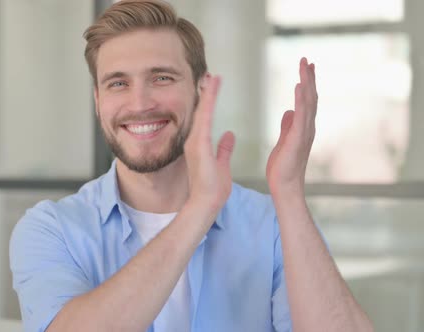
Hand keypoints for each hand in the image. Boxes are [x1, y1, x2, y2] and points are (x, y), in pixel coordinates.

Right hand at [184, 75, 235, 215]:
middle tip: (209, 74)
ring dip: (207, 93)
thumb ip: (224, 148)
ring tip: (212, 76)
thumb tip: (229, 135)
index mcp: (200, 144)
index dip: (208, 101)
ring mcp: (195, 142)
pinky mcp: (199, 145)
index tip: (212, 86)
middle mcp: (194, 140)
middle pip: (200, 111)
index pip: (205, 118)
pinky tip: (212, 90)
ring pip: (201, 111)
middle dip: (205, 92)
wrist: (205, 203)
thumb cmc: (213, 189)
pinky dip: (208, 103)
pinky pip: (205, 118)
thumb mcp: (222, 164)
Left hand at [266, 57, 317, 196]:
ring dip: (307, 82)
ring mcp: (304, 132)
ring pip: (308, 102)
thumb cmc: (283, 167)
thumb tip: (288, 111)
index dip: (306, 84)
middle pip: (310, 97)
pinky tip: (299, 85)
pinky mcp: (297, 138)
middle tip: (307, 60)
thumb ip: (288, 126)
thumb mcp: (284, 141)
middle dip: (309, 78)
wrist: (284, 186)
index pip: (306, 101)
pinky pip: (301, 115)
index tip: (305, 67)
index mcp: (303, 128)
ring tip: (304, 65)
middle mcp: (307, 127)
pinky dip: (301, 99)